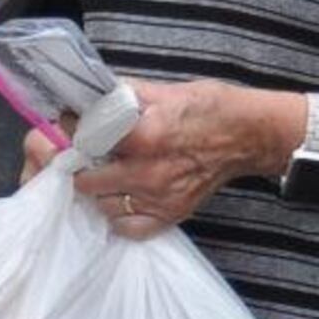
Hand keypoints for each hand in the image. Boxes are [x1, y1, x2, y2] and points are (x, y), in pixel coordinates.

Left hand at [71, 79, 256, 238]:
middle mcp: (149, 174)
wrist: (247, 135)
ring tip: (104, 173)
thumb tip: (88, 96)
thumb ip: (121, 95)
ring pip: (103, 206)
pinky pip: (128, 228)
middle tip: (84, 153)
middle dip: (80, 164)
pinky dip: (119, 215)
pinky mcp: (171, 215)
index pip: (87, 142)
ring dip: (98, 191)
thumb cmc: (207, 108)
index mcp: (145, 138)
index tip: (71, 125)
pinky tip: (122, 197)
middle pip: (87, 180)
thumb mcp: (163, 90)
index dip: (73, 131)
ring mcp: (160, 199)